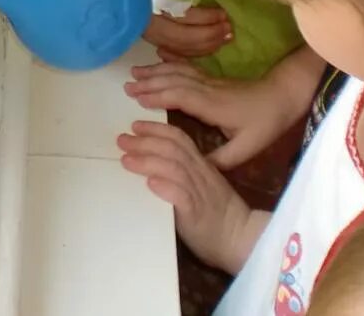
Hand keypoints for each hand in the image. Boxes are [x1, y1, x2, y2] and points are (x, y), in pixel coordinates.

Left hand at [118, 120, 267, 273]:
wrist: (242, 238)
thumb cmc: (220, 215)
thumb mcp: (204, 186)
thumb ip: (184, 175)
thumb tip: (152, 169)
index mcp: (202, 166)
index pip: (179, 139)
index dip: (157, 129)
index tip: (135, 125)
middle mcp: (200, 174)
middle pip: (172, 149)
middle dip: (145, 141)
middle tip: (121, 139)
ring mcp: (199, 192)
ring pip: (173, 168)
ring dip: (148, 161)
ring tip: (126, 159)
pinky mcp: (197, 213)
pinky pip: (182, 196)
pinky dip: (165, 187)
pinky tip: (150, 183)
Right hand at [126, 57, 314, 168]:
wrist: (283, 95)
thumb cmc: (265, 122)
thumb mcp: (248, 148)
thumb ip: (221, 159)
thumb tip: (196, 167)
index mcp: (214, 105)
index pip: (182, 95)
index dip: (160, 95)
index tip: (138, 98)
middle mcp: (208, 89)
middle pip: (175, 80)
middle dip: (150, 82)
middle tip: (127, 86)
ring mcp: (209, 81)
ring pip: (178, 72)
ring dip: (156, 71)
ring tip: (135, 73)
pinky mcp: (211, 79)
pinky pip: (186, 68)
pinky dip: (168, 64)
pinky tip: (157, 62)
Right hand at [142, 8, 231, 59]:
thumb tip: (214, 5)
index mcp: (152, 10)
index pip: (186, 21)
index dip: (207, 20)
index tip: (224, 14)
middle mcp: (151, 27)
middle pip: (186, 38)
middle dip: (211, 35)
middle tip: (229, 29)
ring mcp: (151, 35)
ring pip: (182, 47)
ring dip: (206, 44)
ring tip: (224, 37)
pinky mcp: (153, 39)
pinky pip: (177, 50)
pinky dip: (195, 50)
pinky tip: (207, 46)